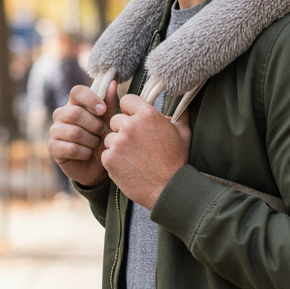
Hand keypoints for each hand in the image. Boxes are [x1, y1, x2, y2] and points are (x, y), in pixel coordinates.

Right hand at [48, 80, 118, 187]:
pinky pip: (70, 148)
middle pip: (75, 113)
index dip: (91, 99)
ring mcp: (55, 130)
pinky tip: (88, 154)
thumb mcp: (111, 120)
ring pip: (73, 132)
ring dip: (91, 140)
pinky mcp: (53, 147)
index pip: (77, 91)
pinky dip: (84, 153)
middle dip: (94, 125)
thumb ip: (110, 103)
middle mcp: (61, 114)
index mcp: (75, 103)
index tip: (103, 111)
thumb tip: (112, 82)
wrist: (99, 166)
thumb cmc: (104, 139)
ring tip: (97, 144)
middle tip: (104, 133)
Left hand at [101, 93, 190, 209]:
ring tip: (133, 158)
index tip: (134, 120)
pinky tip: (128, 167)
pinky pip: (106, 154)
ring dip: (117, 146)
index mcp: (147, 114)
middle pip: (115, 120)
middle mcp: (131, 125)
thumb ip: (180, 116)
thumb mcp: (183, 133)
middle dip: (122, 130)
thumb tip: (183, 106)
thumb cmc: (177, 161)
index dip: (129, 110)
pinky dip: (114, 161)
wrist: (168, 188)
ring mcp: (118, 142)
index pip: (126, 100)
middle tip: (136, 144)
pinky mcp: (109, 158)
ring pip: (109, 138)